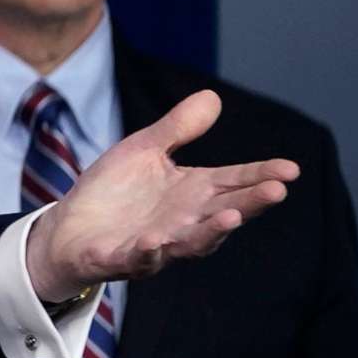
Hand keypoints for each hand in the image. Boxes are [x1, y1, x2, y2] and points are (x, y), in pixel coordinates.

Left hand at [23, 90, 298, 301]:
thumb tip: (213, 96)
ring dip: (211, 232)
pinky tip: (155, 242)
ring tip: (232, 216)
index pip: (233, 182)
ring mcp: (156, 244)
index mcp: (191, 193)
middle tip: (277, 191)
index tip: (291, 169)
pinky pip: (139, 260)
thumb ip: (177, 129)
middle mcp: (182, 222)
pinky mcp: (121, 260)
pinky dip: (149, 253)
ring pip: (191, 243)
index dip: (261, 176)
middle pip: (222, 212)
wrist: (67, 229)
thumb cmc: (112, 191)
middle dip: (249, 204)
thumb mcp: (144, 151)